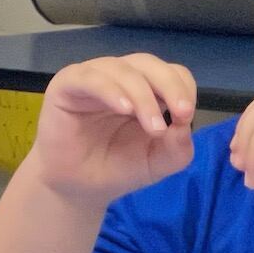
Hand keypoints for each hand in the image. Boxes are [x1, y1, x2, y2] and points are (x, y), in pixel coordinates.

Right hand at [30, 55, 197, 205]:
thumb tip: (185, 126)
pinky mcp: (67, 85)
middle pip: (149, 64)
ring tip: (154, 128)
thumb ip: (177, 148)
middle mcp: (120, 77)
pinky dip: (110, 90)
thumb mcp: (157, 163)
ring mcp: (93, 78)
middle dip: (170, 86)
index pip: (171, 72)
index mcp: (146, 89)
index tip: (187, 117)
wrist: (78, 188)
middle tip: (182, 114)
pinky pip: (89, 78)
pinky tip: (124, 109)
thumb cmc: (117, 168)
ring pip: (122, 69)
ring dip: (143, 96)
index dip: (183, 89)